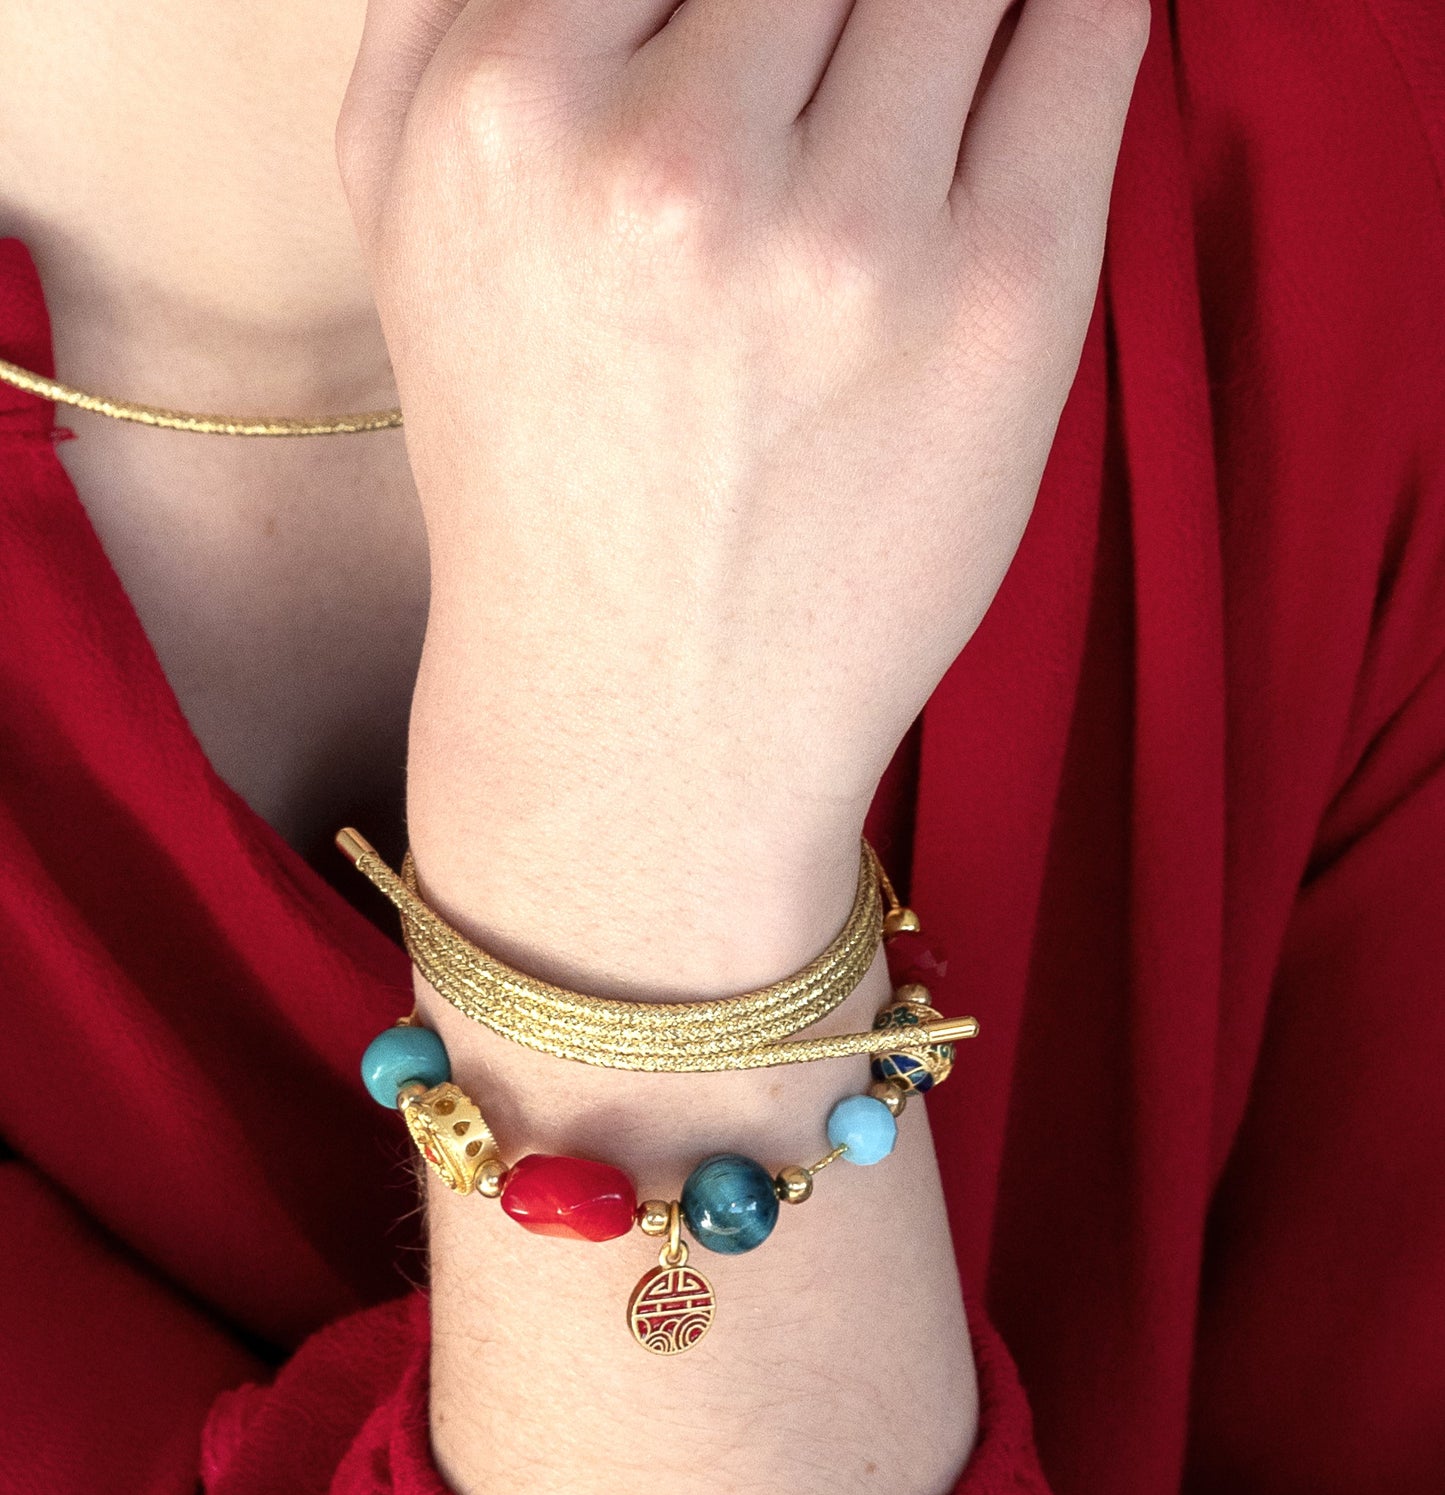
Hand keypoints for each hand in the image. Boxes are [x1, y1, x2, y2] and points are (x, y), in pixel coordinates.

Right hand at [339, 0, 1146, 992]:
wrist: (644, 716)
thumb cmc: (536, 459)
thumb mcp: (406, 212)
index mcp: (498, 107)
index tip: (778, 13)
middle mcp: (667, 160)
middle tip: (843, 52)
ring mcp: (843, 234)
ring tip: (913, 79)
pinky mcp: (996, 304)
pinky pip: (1084, 26)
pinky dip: (1069, 2)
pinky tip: (1026, 43)